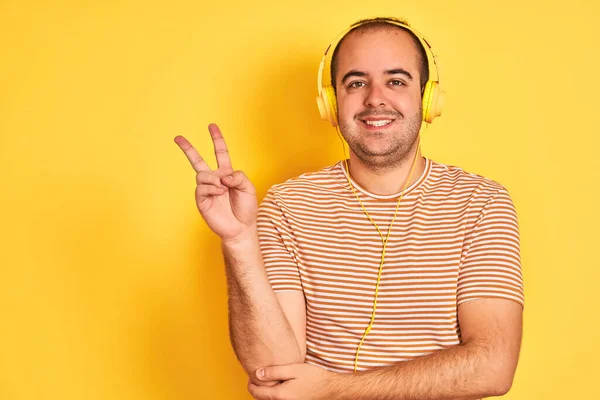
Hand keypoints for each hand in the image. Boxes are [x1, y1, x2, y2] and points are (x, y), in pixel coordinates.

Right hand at [174, 123, 257, 240]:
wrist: (241, 228)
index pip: (220, 153)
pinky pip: (202, 187)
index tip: (211, 126)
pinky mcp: (201, 200)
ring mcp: (206, 190)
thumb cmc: (246, 208)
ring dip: (214, 179)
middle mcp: (214, 179)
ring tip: (222, 189)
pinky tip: (219, 193)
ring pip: (202, 174)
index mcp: (226, 173)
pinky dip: (212, 188)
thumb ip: (238, 176)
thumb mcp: (248, 188)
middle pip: (198, 161)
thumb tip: (222, 175)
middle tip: (177, 137)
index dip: (217, 139)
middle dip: (188, 148)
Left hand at [248, 363, 338, 399]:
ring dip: (264, 393)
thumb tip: (256, 374)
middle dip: (256, 388)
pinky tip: (278, 385)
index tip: (251, 374)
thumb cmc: (313, 377)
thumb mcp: (293, 369)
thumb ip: (274, 372)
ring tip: (267, 380)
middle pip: (261, 399)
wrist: (330, 388)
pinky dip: (273, 395)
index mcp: (280, 395)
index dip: (250, 383)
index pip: (256, 393)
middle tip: (257, 376)